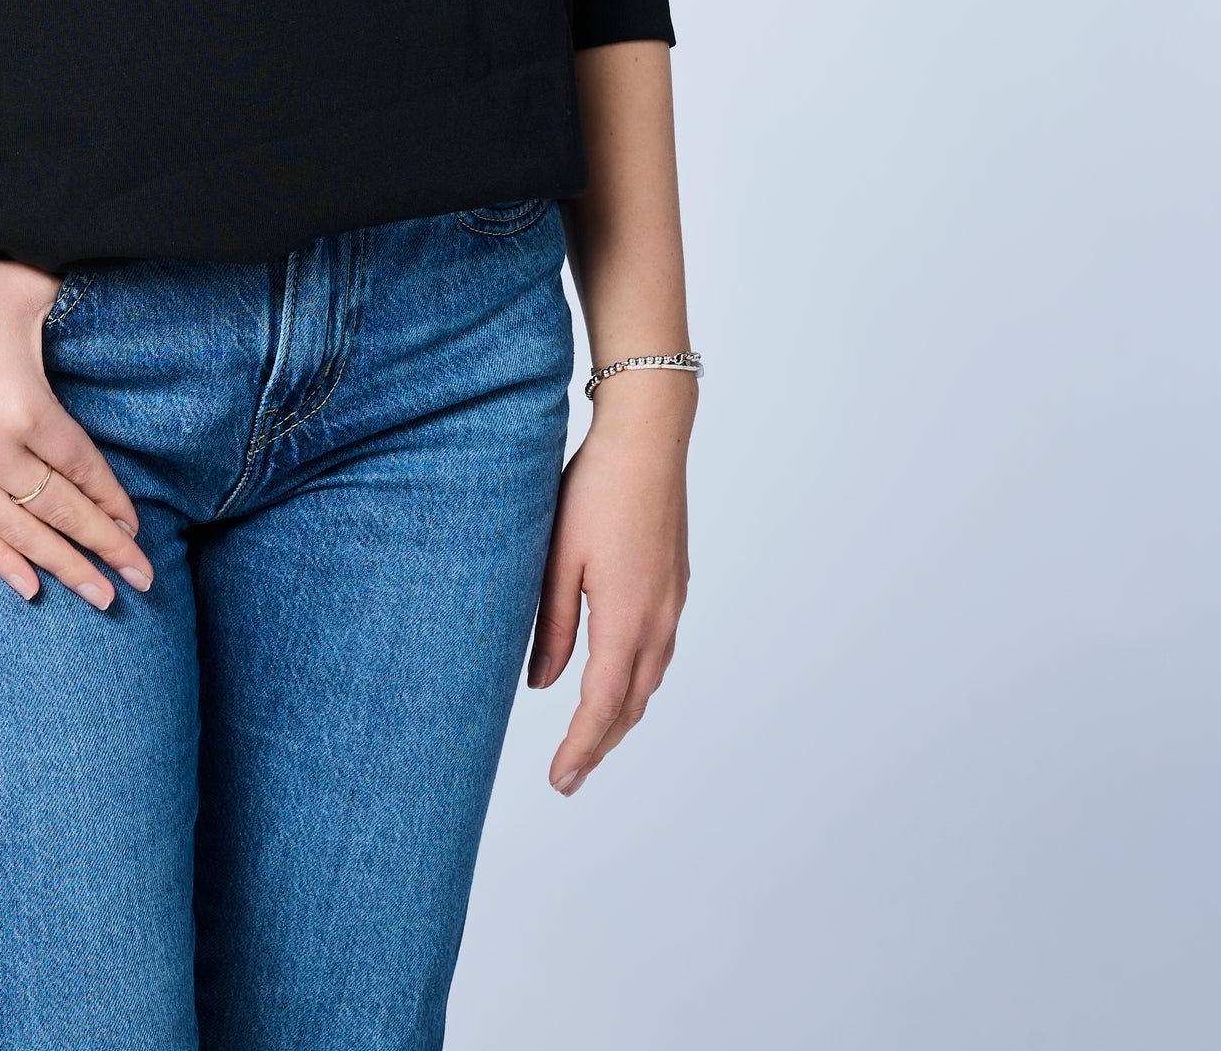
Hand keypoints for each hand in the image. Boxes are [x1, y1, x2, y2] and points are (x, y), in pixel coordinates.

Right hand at [0, 247, 151, 609]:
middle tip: (142, 580)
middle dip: (105, 548)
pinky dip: (3, 560)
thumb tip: (104, 307)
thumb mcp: (26, 289)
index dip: (112, 502)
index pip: (82, 470)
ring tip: (101, 597)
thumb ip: (72, 306)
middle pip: (61, 512)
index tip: (136, 529)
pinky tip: (30, 586)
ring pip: (21, 534)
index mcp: (26, 409)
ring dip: (65, 567)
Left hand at [528, 367, 692, 791]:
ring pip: (648, 682)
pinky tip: (619, 678)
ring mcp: (672, 602)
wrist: (647, 438)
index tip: (560, 782)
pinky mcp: (675, 583)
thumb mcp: (557, 558)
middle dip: (600, 745)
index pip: (600, 707)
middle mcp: (658, 621)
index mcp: (625, 620)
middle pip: (630, 705)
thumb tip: (544, 685)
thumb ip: (552, 627)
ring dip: (620, 716)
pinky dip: (636, 682)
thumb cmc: (595, 489)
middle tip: (569, 777)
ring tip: (590, 738)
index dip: (580, 750)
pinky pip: (658, 653)